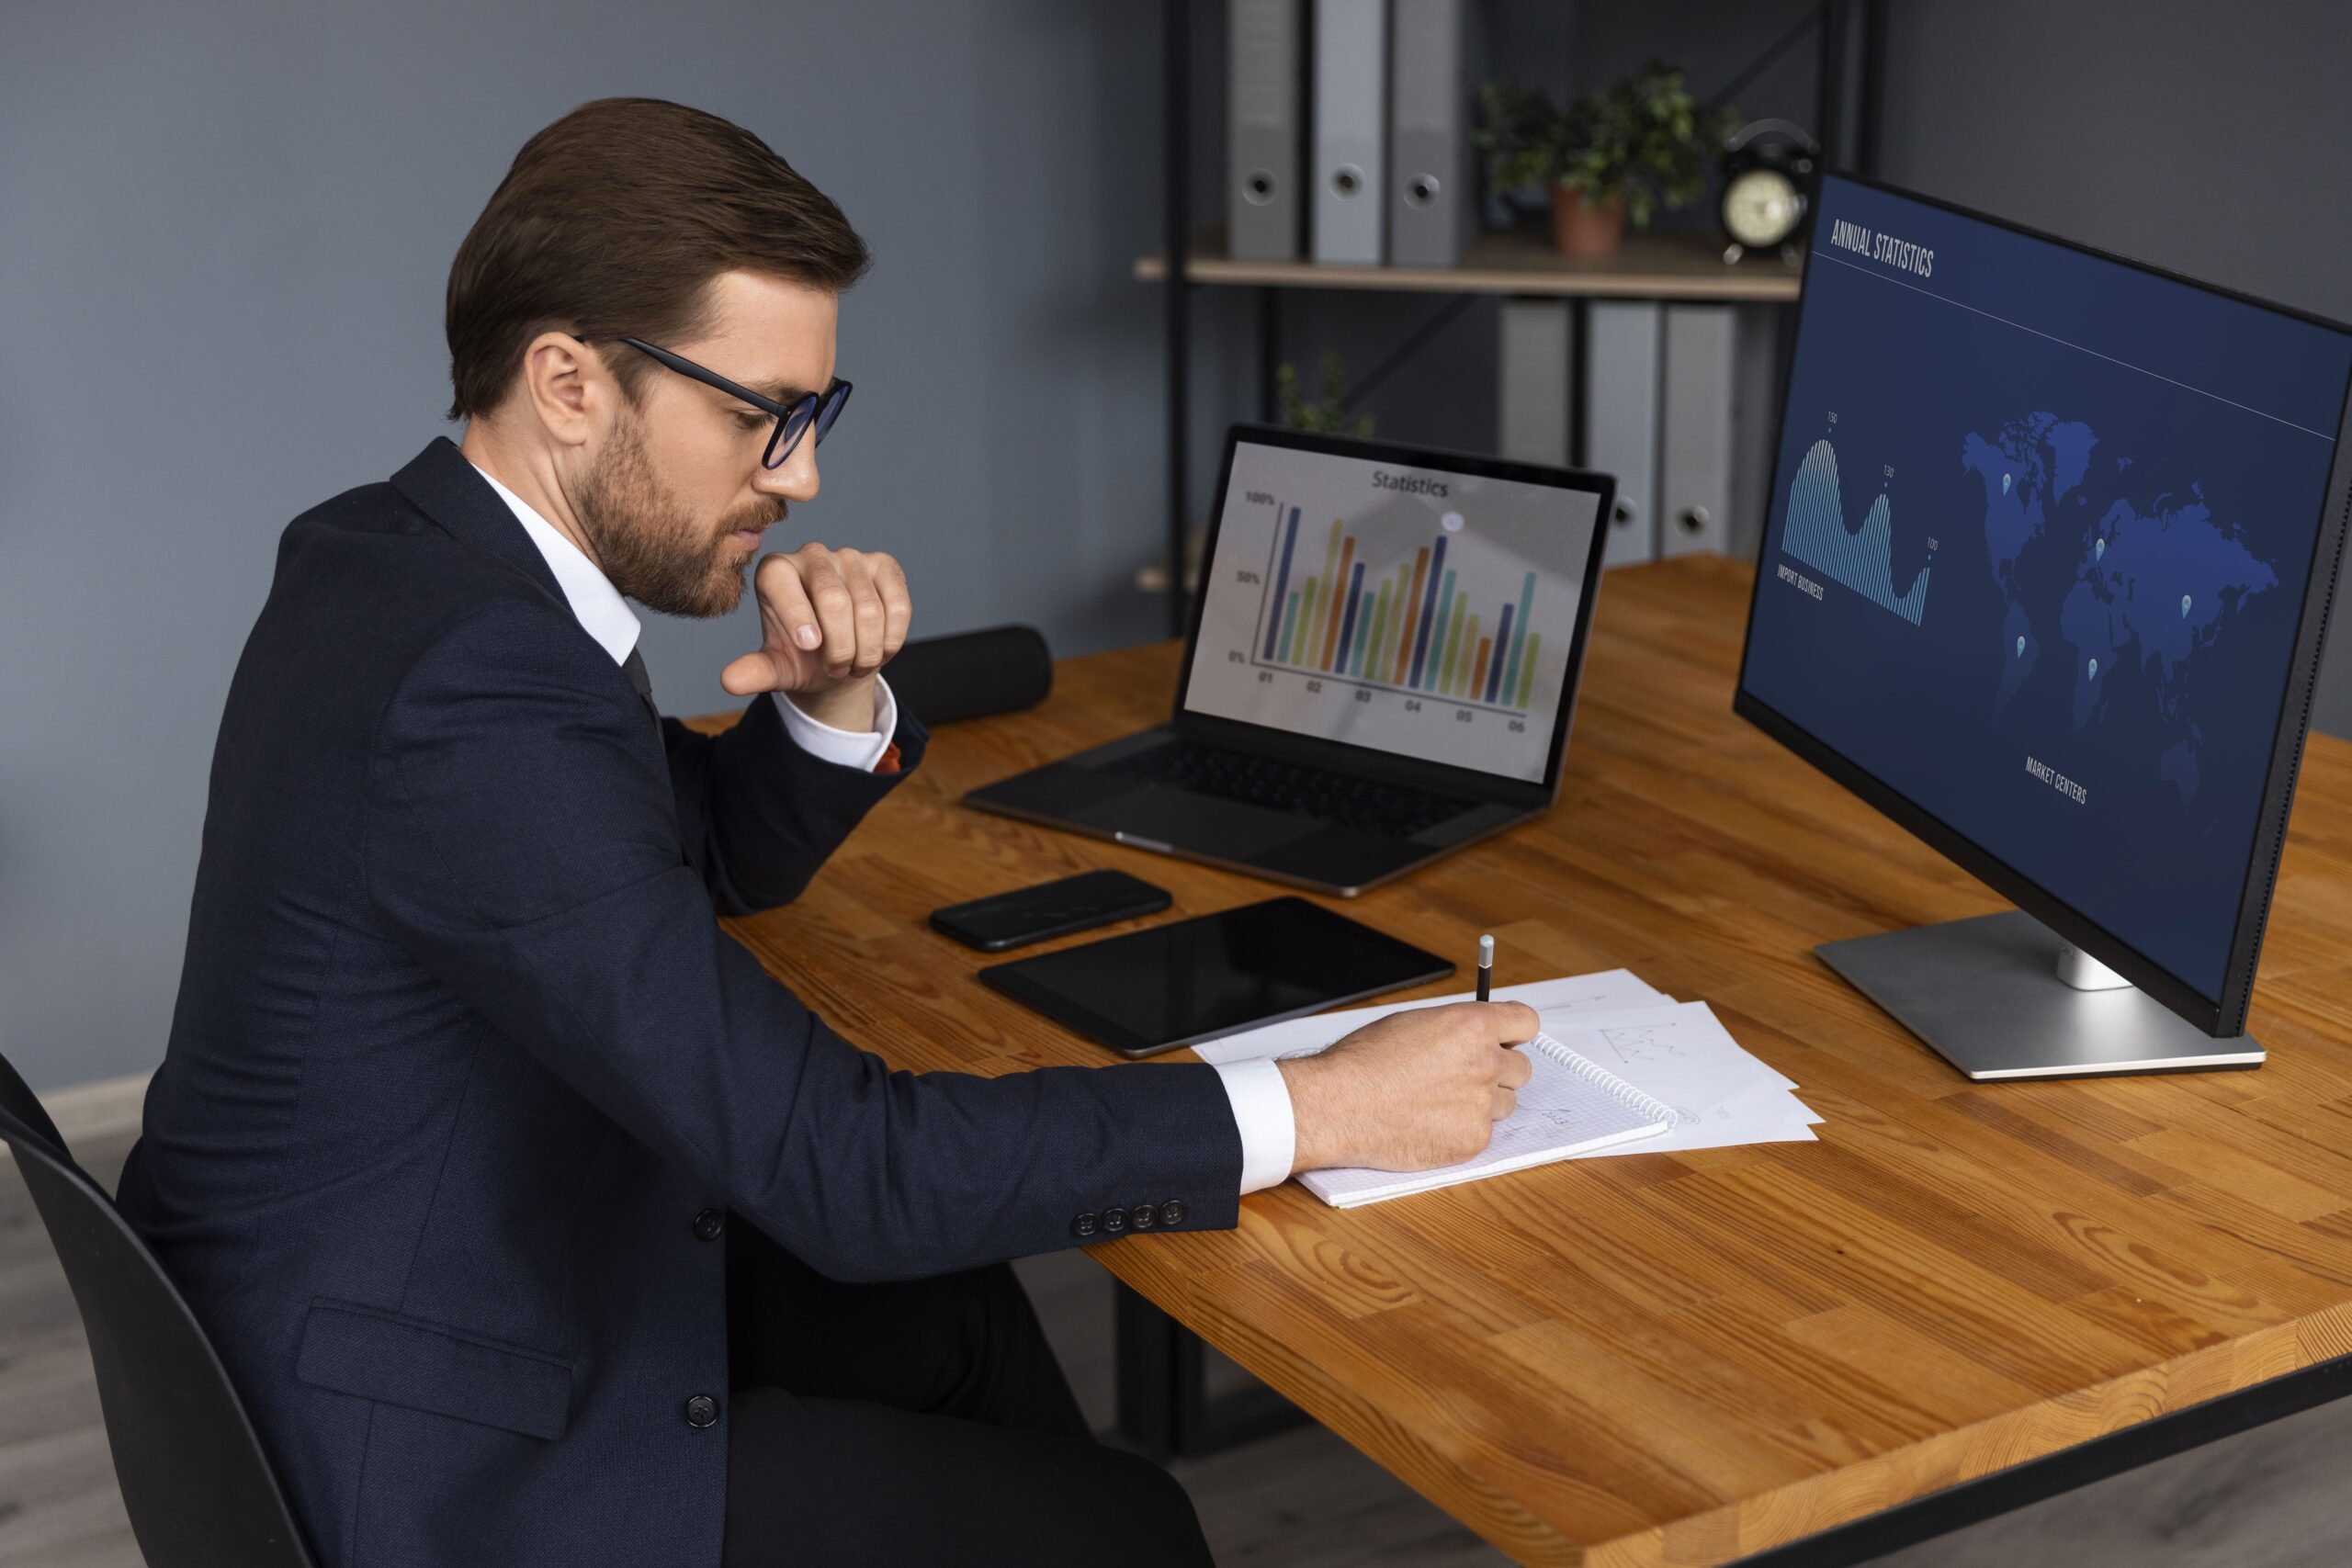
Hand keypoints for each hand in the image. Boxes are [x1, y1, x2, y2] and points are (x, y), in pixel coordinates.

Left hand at [722, 544, 911, 729]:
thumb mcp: (778, 667)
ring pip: (869, 608)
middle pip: (834, 599)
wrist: (840, 655)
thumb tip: (729, 681)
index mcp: (775, 571)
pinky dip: (891, 639)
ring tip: (856, 665)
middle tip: (836, 670)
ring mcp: (851, 557)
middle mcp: (811, 555)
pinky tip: (879, 649)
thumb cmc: (802, 656)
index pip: (785, 584)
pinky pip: (897, 605)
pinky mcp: (884, 565)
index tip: (809, 648)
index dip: (799, 618)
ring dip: (866, 651)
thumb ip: (756, 671)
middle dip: (840, 647)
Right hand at [1277, 1001, 1538, 1172]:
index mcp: (1473, 1026)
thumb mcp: (1413, 1022)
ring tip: (1440, 1101)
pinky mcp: (1473, 1140)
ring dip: (1484, 1102)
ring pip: (1506, 1103)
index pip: (1526, 1022)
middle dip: (1499, 1070)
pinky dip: (1463, 1129)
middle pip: (1521, 1067)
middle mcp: (1486, 1064)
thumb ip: (1455, 1028)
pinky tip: (1431, 1123)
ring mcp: (1482, 1106)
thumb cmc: (1364, 1062)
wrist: (1338, 1105)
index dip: (1514, 1032)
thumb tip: (1475, 1035)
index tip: (1506, 1038)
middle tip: (1465, 1076)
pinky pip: (1484, 1132)